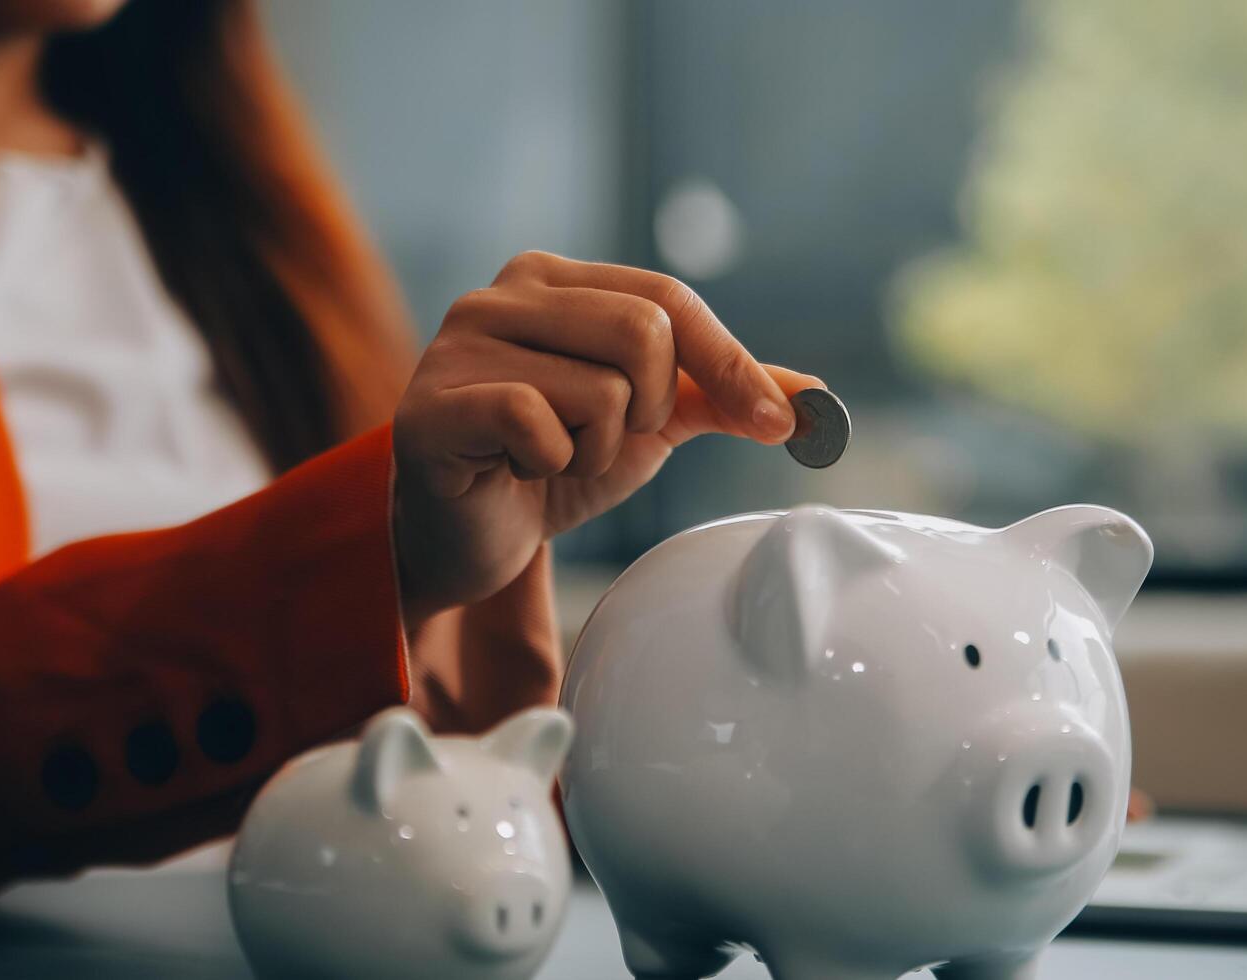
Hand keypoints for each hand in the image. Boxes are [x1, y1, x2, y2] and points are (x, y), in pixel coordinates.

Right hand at [392, 251, 819, 626]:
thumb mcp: (649, 425)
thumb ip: (721, 396)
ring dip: (597, 448)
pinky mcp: (433, 405)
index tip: (779, 425)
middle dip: (650, 411)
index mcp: (553, 280)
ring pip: (601, 388)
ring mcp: (457, 343)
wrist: (466, 540)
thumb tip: (813, 398)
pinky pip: (538, 424)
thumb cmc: (551, 468)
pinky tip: (514, 471)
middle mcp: (499, 294)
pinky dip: (547, 465)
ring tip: (553, 458)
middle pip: (645, 332)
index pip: (667, 297)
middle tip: (605, 441)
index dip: (730, 362)